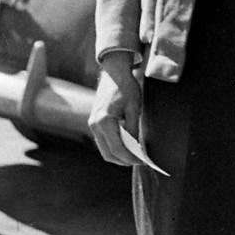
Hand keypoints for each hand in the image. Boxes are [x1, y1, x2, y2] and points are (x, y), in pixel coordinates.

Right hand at [88, 51, 141, 166]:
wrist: (114, 73)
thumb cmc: (126, 88)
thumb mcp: (134, 108)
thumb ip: (133, 129)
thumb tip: (135, 148)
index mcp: (105, 121)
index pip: (117, 149)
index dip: (130, 158)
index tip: (141, 161)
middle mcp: (95, 125)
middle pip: (108, 153)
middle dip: (123, 160)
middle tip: (138, 161)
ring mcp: (92, 124)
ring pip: (104, 149)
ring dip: (117, 155)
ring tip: (133, 155)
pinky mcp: (93, 122)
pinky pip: (102, 141)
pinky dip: (113, 147)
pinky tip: (125, 145)